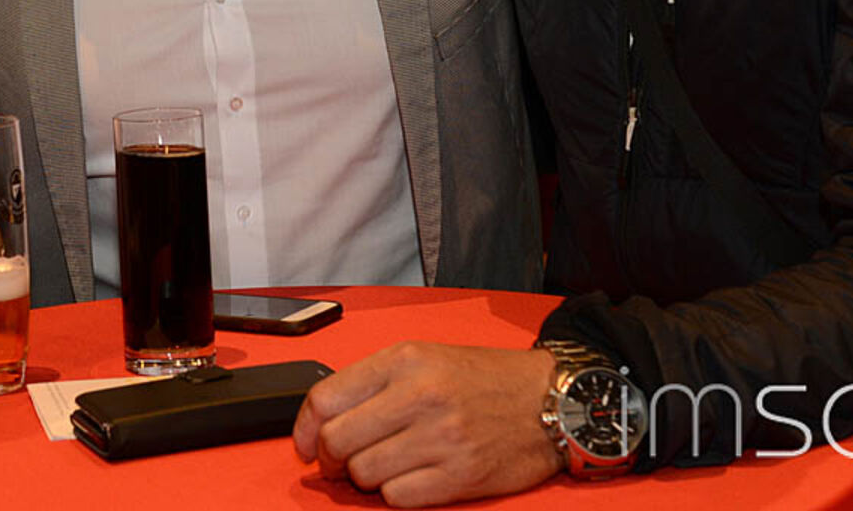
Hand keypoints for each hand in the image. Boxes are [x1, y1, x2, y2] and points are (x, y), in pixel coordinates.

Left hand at [292, 343, 561, 506]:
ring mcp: (441, 438)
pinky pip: (398, 497)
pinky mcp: (460, 476)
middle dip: (329, 458)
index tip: (304, 443)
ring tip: (382, 465)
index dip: (302, 428)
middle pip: (337, 441)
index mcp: (405, 360)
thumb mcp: (425, 357)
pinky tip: (408, 478)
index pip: (325, 398)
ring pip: (363, 474)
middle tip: (338, 462)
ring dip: (364, 477)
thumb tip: (320, 420)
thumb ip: (373, 381)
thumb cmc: (484, 379)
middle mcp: (420, 396)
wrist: (549, 400)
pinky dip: (394, 493)